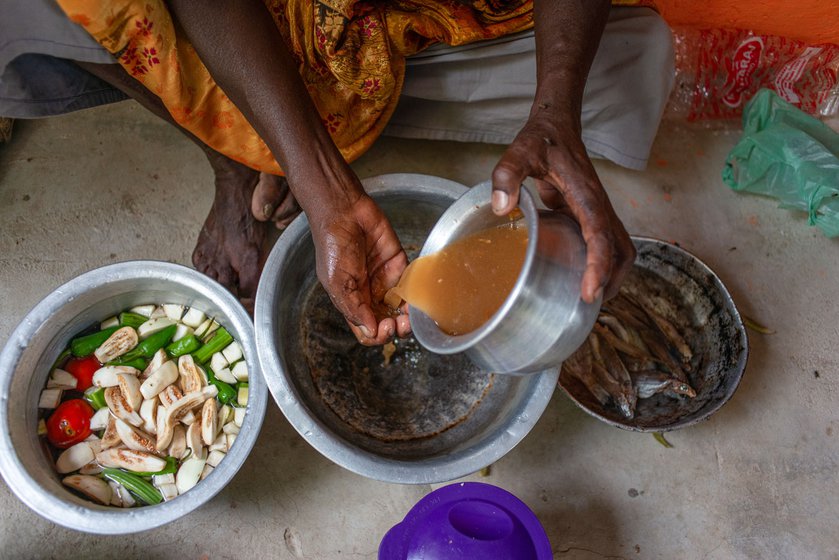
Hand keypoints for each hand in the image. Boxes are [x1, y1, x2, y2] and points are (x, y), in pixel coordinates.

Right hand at [310, 193, 410, 344]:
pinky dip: (415, 297)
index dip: (376, 336)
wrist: (344, 212)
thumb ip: (353, 307)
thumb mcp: (335, 281)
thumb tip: (371, 331)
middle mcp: (370, 295)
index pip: (367, 331)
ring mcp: (386, 281)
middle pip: (387, 324)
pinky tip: (414, 299)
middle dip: (394, 330)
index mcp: (352, 302)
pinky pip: (412, 287)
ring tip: (408, 317)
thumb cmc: (333, 245)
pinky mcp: (400, 266)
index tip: (382, 329)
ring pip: (401, 310)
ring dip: (407, 319)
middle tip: (397, 324)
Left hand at [491, 111, 634, 302]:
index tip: (589, 291)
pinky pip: (604, 243)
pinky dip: (600, 263)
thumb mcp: (519, 152)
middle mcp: (598, 205)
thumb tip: (501, 207)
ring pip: (619, 249)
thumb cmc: (542, 139)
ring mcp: (597, 210)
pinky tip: (579, 277)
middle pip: (622, 250)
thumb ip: (507, 175)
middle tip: (589, 303)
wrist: (557, 125)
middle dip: (612, 279)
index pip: (601, 235)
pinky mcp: (589, 214)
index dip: (598, 266)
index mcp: (586, 195)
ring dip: (611, 275)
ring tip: (589, 299)